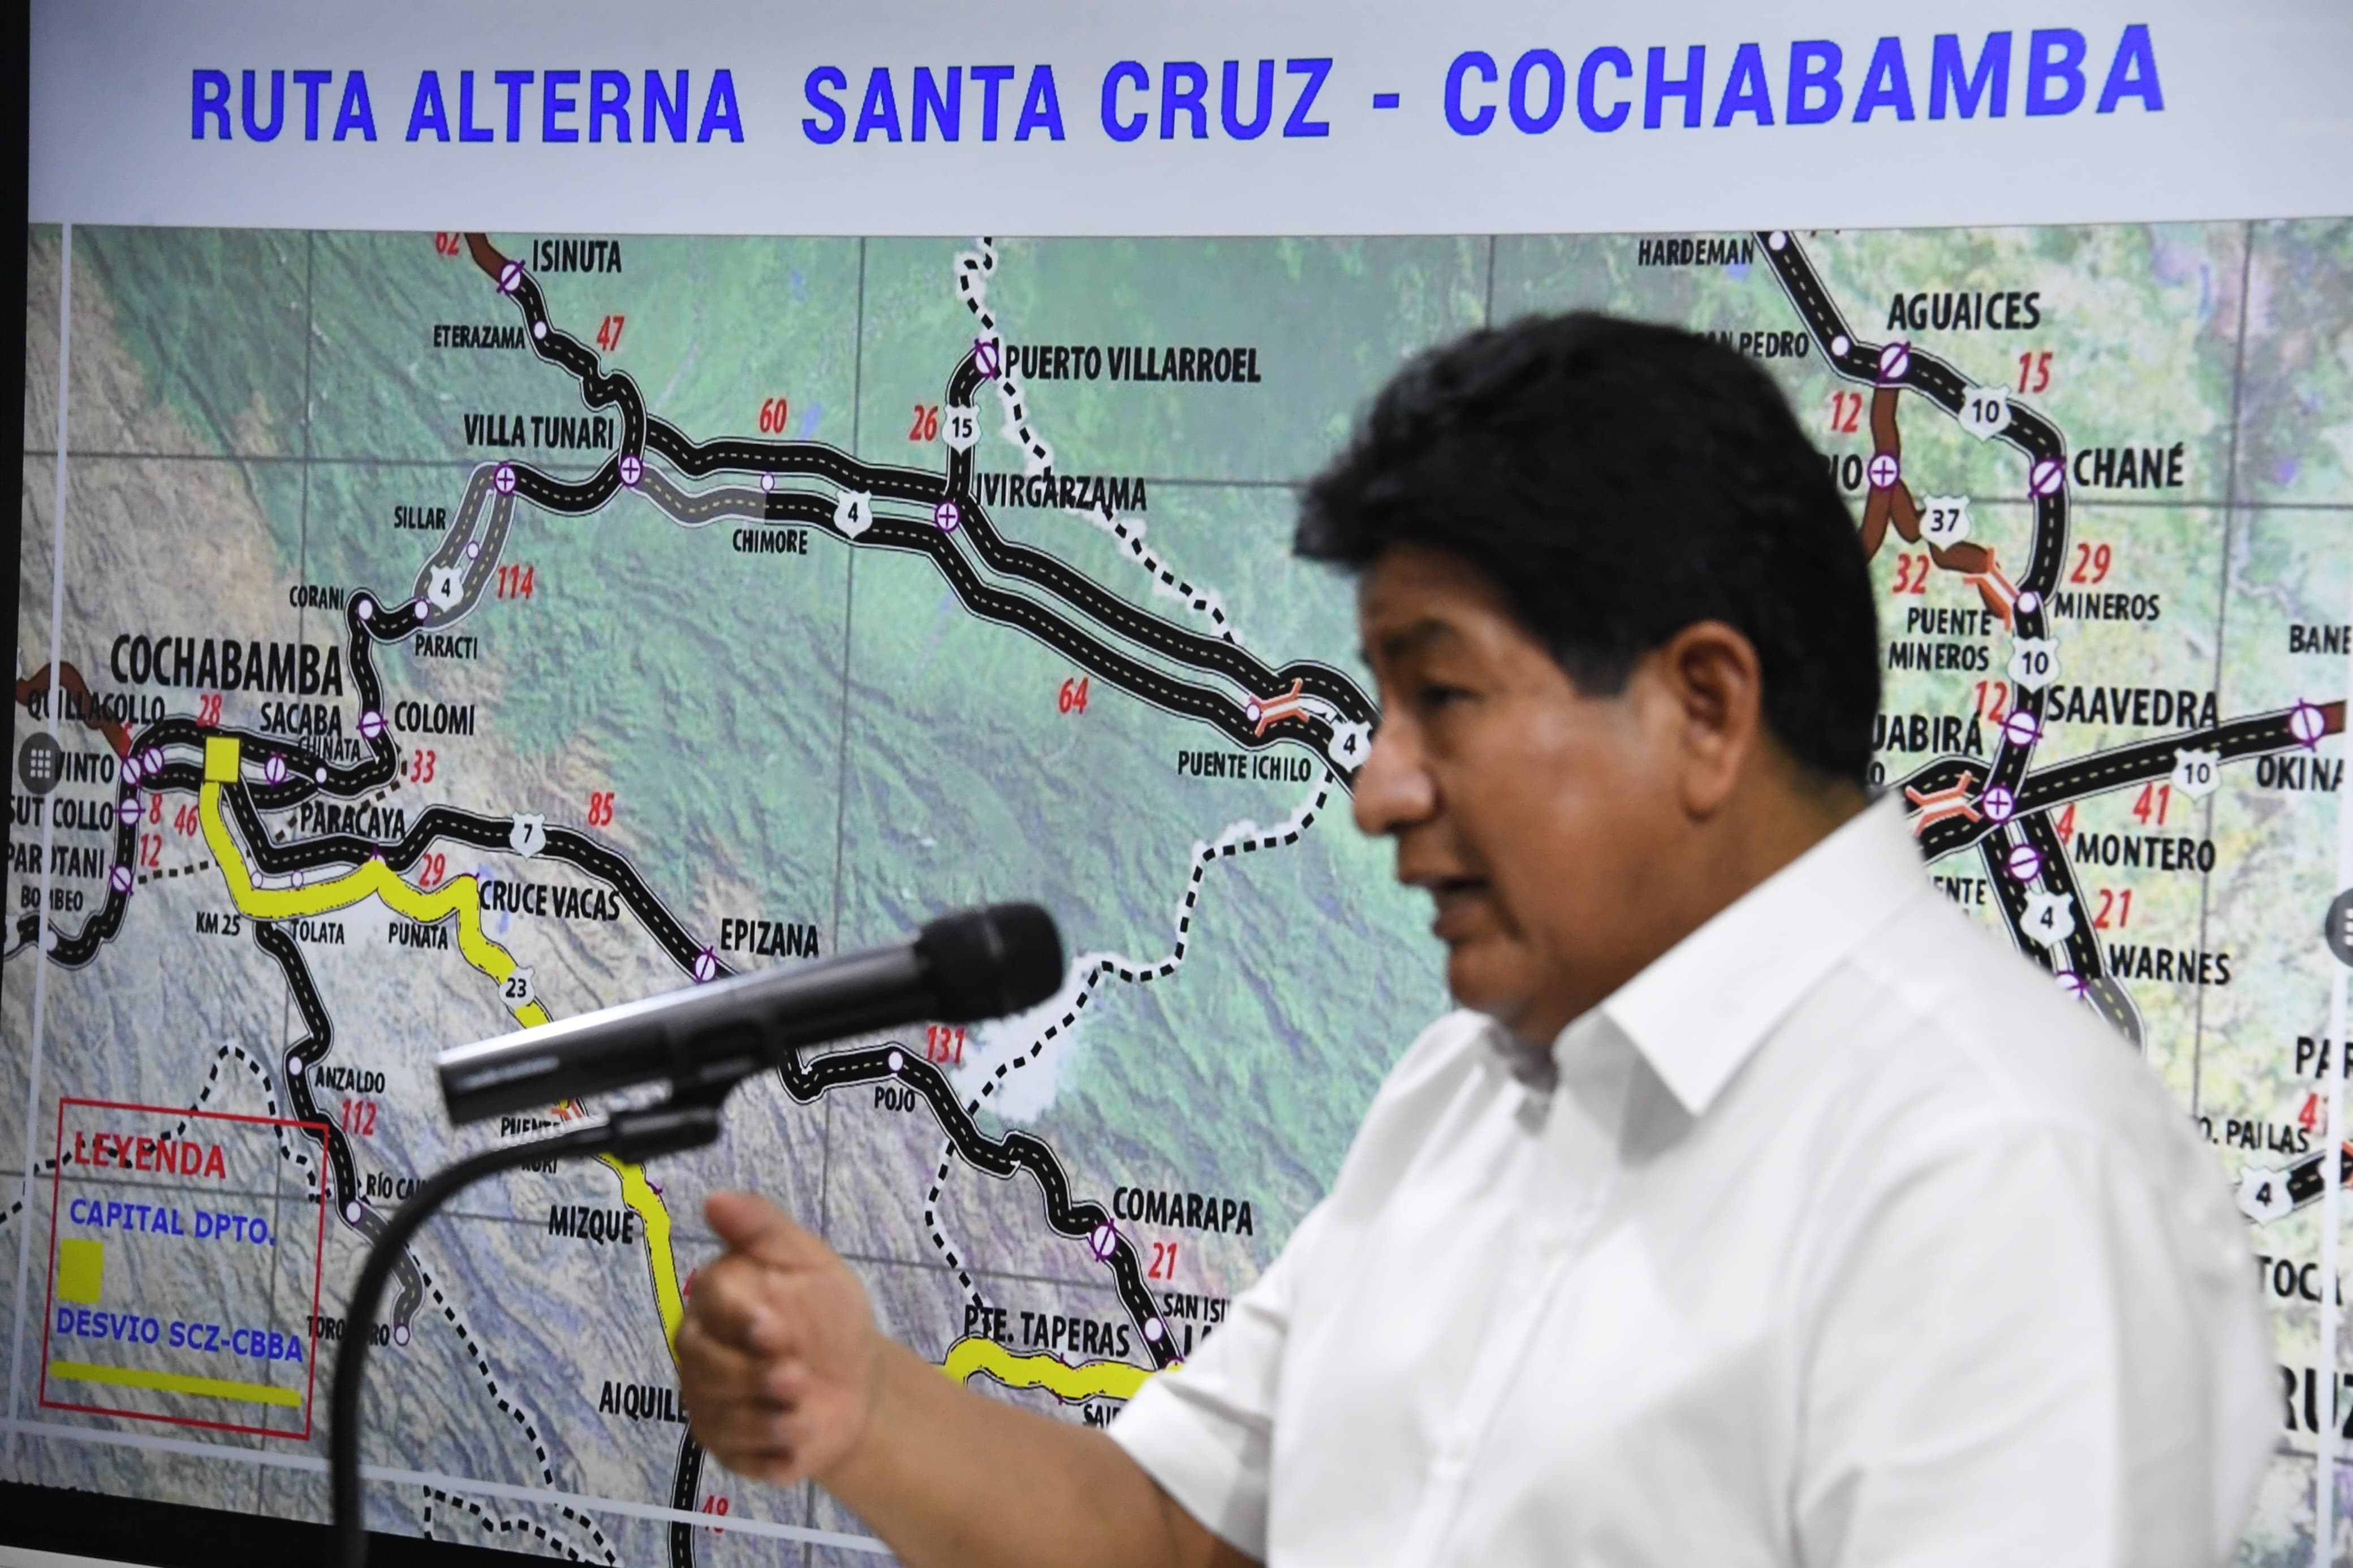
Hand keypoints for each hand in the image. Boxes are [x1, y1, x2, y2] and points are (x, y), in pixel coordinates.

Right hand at [677, 1191, 882, 1486]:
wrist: (856, 1380)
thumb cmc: (828, 1315)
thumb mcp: (809, 1262)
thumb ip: (763, 1230)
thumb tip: (715, 1198)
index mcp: (719, 1303)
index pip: (708, 1305)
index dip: (738, 1319)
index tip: (773, 1327)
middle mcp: (703, 1354)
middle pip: (702, 1365)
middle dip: (750, 1376)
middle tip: (796, 1377)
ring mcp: (711, 1404)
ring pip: (717, 1415)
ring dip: (763, 1419)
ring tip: (803, 1410)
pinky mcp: (728, 1448)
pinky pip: (735, 1458)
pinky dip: (768, 1457)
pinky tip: (795, 1448)